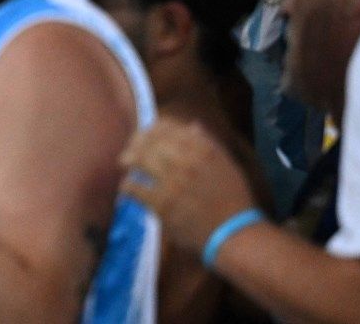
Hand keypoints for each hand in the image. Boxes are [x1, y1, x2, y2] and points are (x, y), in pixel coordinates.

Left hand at [119, 119, 259, 251]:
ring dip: (128, 159)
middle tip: (129, 150)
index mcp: (203, 149)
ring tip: (124, 163)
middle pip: (149, 140)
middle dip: (135, 143)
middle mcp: (187, 162)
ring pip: (139, 159)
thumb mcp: (228, 166)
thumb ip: (208, 144)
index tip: (145, 135)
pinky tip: (126, 188)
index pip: (167, 127)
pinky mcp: (162, 204)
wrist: (235, 233)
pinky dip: (127, 186)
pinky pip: (135, 188)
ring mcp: (173, 183)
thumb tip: (192, 125)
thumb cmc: (234, 199)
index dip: (152, 129)